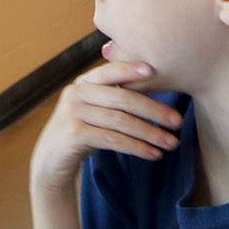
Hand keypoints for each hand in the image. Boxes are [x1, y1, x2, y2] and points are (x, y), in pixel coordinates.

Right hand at [29, 58, 179, 194]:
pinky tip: (153, 154)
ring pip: (120, 121)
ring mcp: (72, 113)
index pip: (110, 71)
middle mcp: (75, 93)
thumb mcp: (95, 108)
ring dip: (149, 133)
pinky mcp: (73, 135)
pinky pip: (112, 139)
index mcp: (84, 82)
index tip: (155, 71)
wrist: (51, 159)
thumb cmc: (82, 131)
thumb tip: (157, 81)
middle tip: (177, 122)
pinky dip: (136, 147)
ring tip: (171, 143)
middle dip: (153, 110)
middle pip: (122, 99)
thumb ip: (116, 95)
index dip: (132, 69)